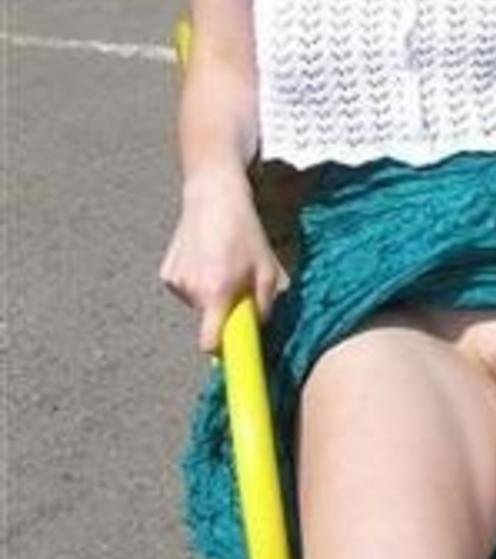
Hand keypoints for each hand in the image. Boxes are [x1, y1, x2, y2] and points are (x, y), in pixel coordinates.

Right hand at [159, 171, 287, 351]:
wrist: (213, 197)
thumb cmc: (245, 233)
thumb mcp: (267, 270)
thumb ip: (263, 306)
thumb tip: (256, 330)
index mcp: (217, 292)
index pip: (210, 343)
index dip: (221, 352)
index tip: (230, 361)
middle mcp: (191, 290)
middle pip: (209, 321)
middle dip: (224, 312)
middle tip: (237, 285)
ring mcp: (175, 282)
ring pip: (198, 305)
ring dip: (212, 294)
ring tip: (222, 264)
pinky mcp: (166, 273)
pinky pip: (187, 291)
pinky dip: (198, 282)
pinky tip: (206, 258)